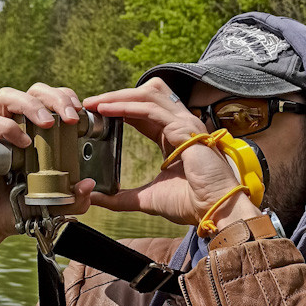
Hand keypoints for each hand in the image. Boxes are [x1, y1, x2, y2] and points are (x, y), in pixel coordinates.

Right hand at [0, 85, 95, 285]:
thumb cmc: (17, 209)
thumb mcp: (53, 206)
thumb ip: (74, 199)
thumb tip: (88, 184)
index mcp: (35, 133)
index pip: (50, 100)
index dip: (66, 98)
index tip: (80, 114)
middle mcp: (15, 127)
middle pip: (33, 91)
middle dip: (55, 97)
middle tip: (70, 117)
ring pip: (7, 96)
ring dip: (30, 104)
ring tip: (47, 123)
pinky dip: (6, 127)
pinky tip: (22, 144)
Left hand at [83, 78, 259, 227]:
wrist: (215, 210)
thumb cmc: (191, 203)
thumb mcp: (147, 198)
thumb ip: (121, 198)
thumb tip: (95, 197)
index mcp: (174, 137)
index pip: (144, 112)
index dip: (120, 108)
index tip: (95, 112)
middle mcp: (181, 125)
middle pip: (146, 95)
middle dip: (117, 95)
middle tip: (90, 103)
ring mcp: (185, 124)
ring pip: (149, 96)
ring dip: (119, 96)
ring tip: (96, 103)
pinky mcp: (185, 130)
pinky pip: (152, 110)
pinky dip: (128, 107)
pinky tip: (107, 111)